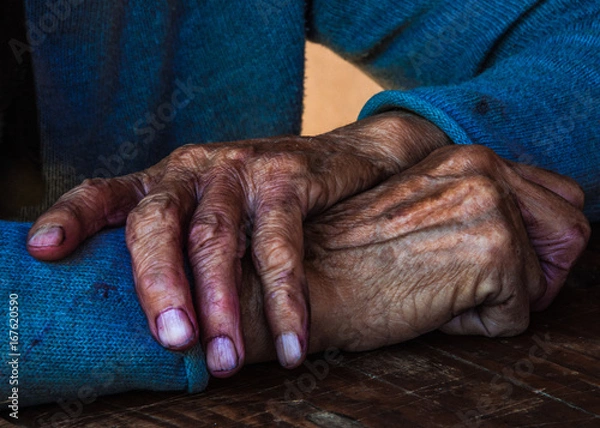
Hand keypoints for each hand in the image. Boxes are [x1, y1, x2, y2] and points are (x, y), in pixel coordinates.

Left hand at [26, 111, 449, 375]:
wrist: (336, 161)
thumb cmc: (261, 202)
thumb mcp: (212, 210)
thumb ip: (182, 246)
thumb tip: (158, 319)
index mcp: (164, 180)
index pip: (105, 192)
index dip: (72, 218)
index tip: (44, 250)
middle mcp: (193, 169)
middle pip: (159, 222)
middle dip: (159, 285)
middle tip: (173, 342)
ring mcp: (240, 170)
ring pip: (218, 238)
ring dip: (222, 304)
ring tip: (225, 361)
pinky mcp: (286, 177)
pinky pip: (282, 246)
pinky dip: (286, 300)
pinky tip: (290, 343)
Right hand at [250, 145, 587, 353]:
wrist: (308, 283)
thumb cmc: (356, 261)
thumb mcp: (421, 215)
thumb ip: (477, 206)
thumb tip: (542, 229)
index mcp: (467, 156)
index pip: (557, 199)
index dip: (530, 246)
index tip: (481, 262)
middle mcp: (483, 167)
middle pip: (569, 234)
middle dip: (527, 273)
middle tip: (460, 278)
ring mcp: (489, 205)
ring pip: (540, 279)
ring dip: (495, 298)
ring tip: (433, 285)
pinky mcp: (491, 252)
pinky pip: (516, 316)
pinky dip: (475, 325)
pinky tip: (426, 304)